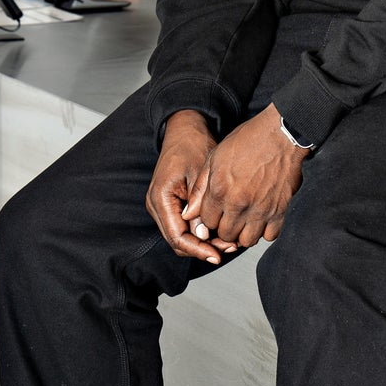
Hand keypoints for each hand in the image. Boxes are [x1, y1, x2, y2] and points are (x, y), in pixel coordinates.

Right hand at [146, 110, 239, 265]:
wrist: (186, 130)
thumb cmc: (193, 145)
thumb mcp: (199, 173)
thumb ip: (199, 205)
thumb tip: (203, 235)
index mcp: (160, 197)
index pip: (177, 236)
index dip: (197, 249)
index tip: (216, 255)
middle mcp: (157, 205)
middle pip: (178, 241)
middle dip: (203, 248)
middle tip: (229, 248)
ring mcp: (162, 206)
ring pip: (181, 237)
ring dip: (203, 242)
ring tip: (228, 243)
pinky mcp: (171, 205)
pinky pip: (184, 227)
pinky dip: (200, 232)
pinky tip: (220, 232)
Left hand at [183, 103, 308, 248]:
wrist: (281, 133)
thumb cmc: (249, 140)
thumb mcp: (216, 157)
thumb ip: (200, 188)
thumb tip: (189, 213)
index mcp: (220, 190)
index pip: (206, 221)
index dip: (210, 217)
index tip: (216, 210)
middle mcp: (238, 203)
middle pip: (225, 234)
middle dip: (225, 227)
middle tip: (230, 216)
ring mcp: (260, 209)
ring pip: (246, 241)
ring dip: (243, 233)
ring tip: (245, 220)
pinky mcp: (279, 210)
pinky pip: (269, 236)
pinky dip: (265, 231)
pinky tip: (261, 219)